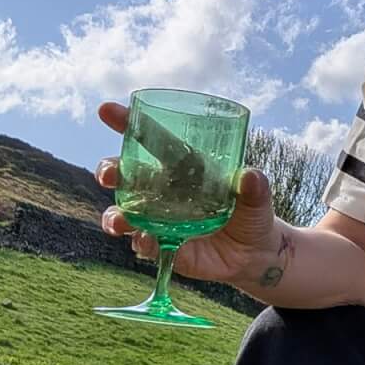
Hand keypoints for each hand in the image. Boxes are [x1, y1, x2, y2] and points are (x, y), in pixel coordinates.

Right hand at [95, 99, 280, 285]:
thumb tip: (250, 175)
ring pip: (124, 211)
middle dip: (109, 170)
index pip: (152, 139)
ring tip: (118, 221)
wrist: (254, 254)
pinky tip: (145, 242)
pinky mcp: (162, 245)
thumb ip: (254, 188)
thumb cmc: (253, 214)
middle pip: (125, 174)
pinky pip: (142, 243)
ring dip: (115, 214)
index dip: (128, 123)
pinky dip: (140, 242)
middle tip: (107, 175)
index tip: (106, 110)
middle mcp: (164, 189)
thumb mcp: (258, 198)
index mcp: (183, 166)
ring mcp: (159, 218)